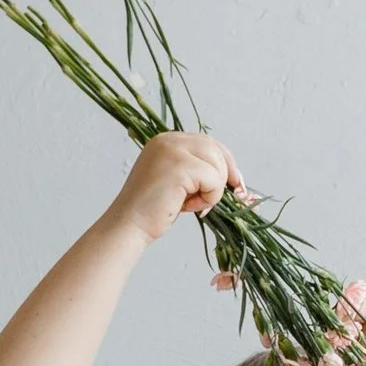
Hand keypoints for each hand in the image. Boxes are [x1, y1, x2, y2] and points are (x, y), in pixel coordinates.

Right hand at [115, 130, 241, 243]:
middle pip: (217, 150)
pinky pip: (214, 180)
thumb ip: (197, 169)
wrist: (129, 225)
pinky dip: (208, 198)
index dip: (226, 163)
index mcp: (167, 140)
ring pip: (218, 165)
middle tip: (215, 199)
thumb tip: (234, 176)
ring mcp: (173, 150)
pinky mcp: (179, 166)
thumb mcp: (177, 181)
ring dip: (213, 191)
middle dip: (225, 176)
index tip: (236, 184)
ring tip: (191, 204)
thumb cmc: (153, 210)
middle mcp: (169, 140)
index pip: (209, 143)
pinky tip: (187, 207)